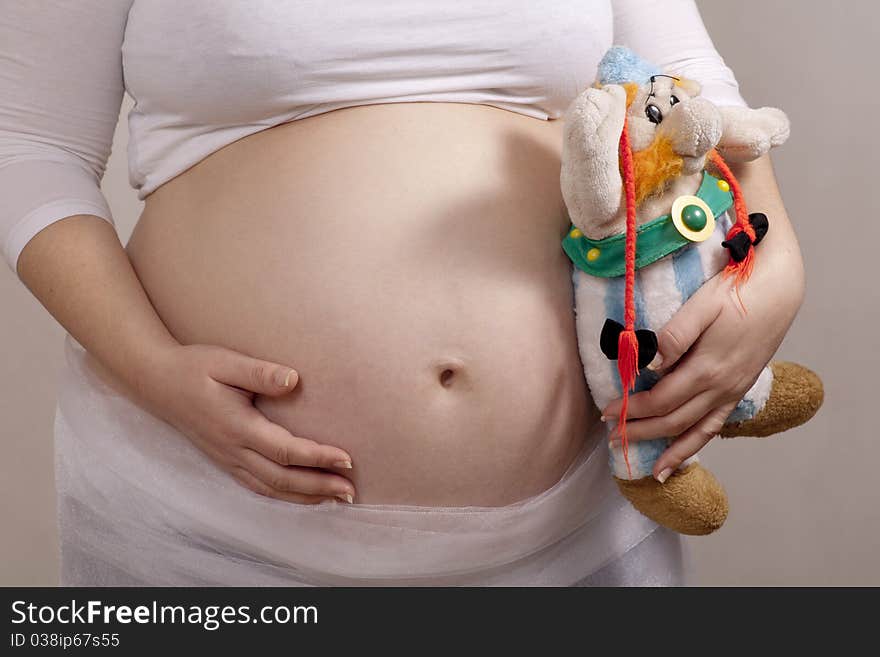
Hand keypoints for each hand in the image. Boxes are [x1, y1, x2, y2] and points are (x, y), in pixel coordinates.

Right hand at [137, 343, 355, 503]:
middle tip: (351, 490)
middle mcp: (232, 450)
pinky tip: (303, 495)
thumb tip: (294, 380)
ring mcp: (227, 460)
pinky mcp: (225, 461)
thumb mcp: (226, 362)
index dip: (318, 458)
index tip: (347, 459)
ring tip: (336, 498)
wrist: (157, 382)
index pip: (285, 451)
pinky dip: (284, 495)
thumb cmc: (194, 367)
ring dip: (305, 496)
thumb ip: (260, 373)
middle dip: (319, 486)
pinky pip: (258, 486)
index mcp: (237, 427)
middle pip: (282, 478)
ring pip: (270, 489)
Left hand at [602, 243, 804, 481]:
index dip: (632, 410)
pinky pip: (716, 426)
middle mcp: (721, 388)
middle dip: (642, 432)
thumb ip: (674, 336)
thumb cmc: (737, 291)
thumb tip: (649, 363)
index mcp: (707, 369)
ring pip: (696, 432)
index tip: (607, 412)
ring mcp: (733, 391)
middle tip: (613, 439)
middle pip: (674, 421)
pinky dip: (697, 444)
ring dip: (670, 451)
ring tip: (651, 471)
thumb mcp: (701, 306)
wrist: (779, 289)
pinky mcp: (739, 390)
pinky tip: (684, 455)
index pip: (660, 400)